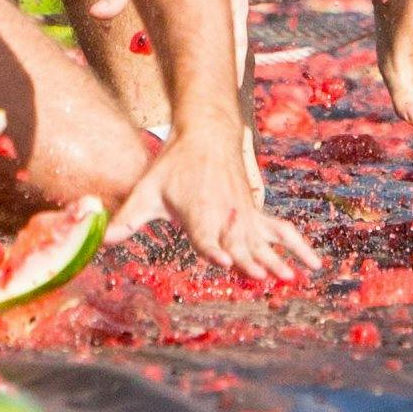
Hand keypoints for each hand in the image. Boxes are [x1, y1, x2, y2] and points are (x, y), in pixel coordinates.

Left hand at [127, 123, 314, 282]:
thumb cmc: (174, 165)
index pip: (206, 236)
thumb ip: (126, 219)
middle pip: (239, 243)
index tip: (223, 261)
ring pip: (264, 240)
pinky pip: (282, 230)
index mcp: (198, 213)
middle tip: (266, 278)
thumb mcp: (147, 190)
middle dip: (251, 262)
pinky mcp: (256, 213)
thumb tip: (99, 238)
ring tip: (290, 278)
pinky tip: (313, 264)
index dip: (213, 249)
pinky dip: (298, 246)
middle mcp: (225, 216)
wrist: (207, 133)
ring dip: (278, 258)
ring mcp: (244, 215)